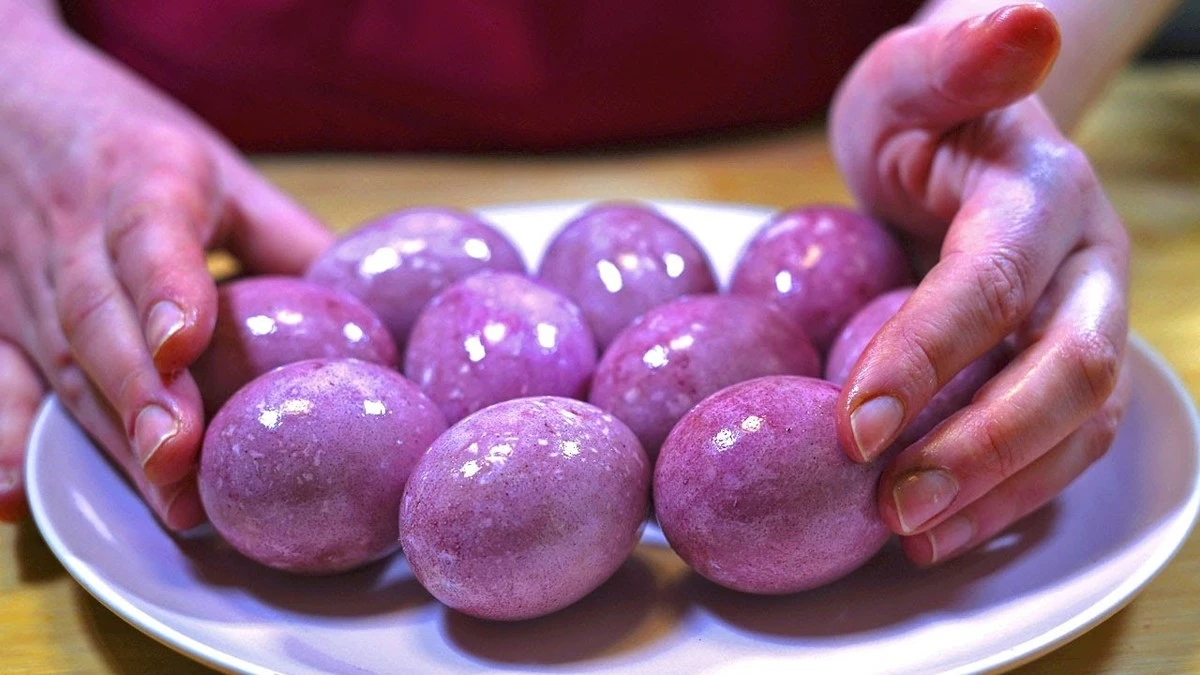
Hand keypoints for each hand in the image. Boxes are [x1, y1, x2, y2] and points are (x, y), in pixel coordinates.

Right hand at [0, 23, 332, 527]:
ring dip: (111, 434)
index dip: (165, 287)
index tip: (184, 343)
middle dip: (142, 393)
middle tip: (182, 457)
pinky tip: (17, 497)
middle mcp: (74, 229)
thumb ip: (287, 239)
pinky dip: (5, 437)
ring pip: (62, 361)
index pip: (149, 230)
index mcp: (144, 177)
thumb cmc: (135, 149)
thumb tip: (374, 318)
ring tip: (166, 498)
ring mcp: (22, 278)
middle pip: (100, 316)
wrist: (10, 101)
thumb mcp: (221, 172)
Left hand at [830, 4, 1129, 563]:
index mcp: (1043, 191)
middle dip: (980, 449)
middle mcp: (1085, 263)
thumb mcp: (915, 74)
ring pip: (1078, 424)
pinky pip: (1064, 444)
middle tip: (890, 504)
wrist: (963, 140)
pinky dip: (1010, 494)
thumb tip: (1028, 22)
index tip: (855, 424)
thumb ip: (959, 59)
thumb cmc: (923, 113)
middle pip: (1065, 372)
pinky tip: (943, 529)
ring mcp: (1088, 318)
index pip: (992, 285)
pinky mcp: (1071, 362)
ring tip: (911, 538)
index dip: (929, 358)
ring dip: (1000, 491)